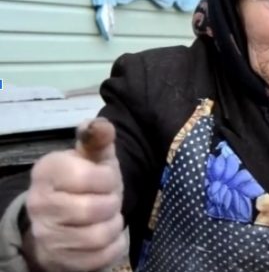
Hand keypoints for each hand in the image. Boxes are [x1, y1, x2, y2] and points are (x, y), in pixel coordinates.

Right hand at [23, 118, 126, 270]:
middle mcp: (39, 204)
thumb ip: (99, 139)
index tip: (107, 179)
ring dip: (114, 225)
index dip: (108, 178)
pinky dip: (114, 246)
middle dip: (112, 203)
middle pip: (95, 208)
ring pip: (99, 236)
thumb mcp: (92, 157)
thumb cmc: (83, 182)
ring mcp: (47, 235)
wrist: (60, 220)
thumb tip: (102, 125)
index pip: (87, 176)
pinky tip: (108, 235)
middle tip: (110, 200)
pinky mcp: (60, 260)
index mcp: (47, 171)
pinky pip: (101, 257)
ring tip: (109, 217)